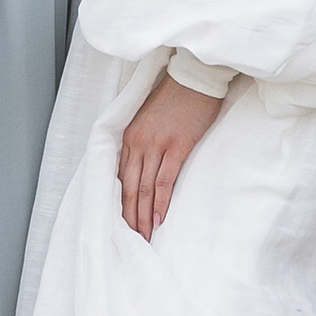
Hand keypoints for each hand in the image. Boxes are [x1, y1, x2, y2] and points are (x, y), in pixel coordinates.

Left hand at [117, 73, 226, 240]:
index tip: (122, 223)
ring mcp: (157, 145)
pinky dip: (161, 201)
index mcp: (128, 136)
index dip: (121, 203)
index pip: (120, 178)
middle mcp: (138, 142)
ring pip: (145, 188)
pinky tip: (160, 218)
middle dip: (130, 216)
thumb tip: (142, 168)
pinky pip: (165, 179)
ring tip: (144, 236)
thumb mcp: (148, 118)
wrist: (194, 77)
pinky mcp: (177, 146)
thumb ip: (142, 141)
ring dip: (144, 215)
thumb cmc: (174, 96)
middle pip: (130, 188)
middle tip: (131, 238)